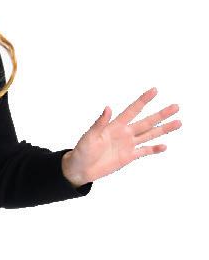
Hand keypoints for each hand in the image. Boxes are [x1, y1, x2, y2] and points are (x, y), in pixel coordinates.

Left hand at [62, 88, 181, 185]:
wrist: (80, 169)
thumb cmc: (82, 151)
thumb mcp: (89, 136)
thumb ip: (100, 123)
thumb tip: (108, 108)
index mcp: (115, 125)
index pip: (132, 110)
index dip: (143, 100)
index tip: (155, 90)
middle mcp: (125, 133)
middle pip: (147, 121)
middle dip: (162, 114)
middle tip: (176, 106)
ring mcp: (128, 145)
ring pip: (149, 134)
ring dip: (163, 129)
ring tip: (178, 122)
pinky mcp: (128, 157)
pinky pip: (144, 152)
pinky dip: (154, 149)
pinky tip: (164, 146)